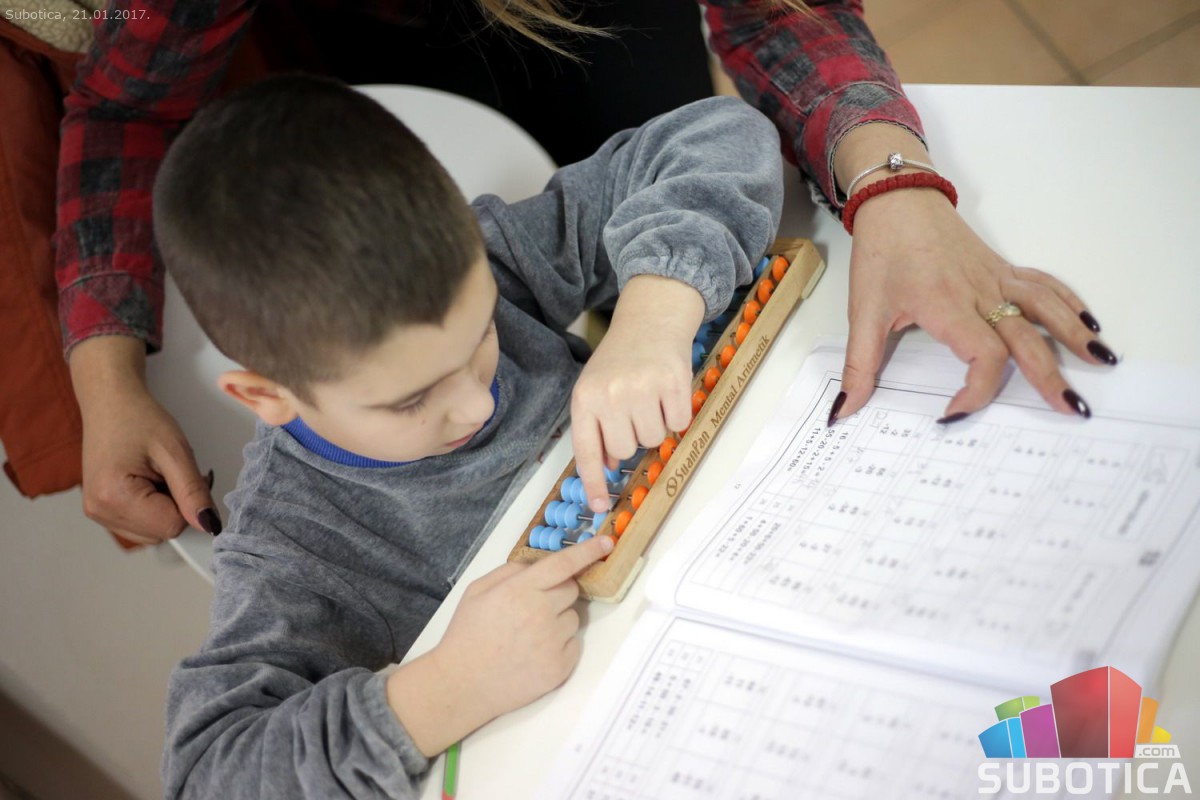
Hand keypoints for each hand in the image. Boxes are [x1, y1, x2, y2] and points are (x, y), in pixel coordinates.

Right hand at [69, 336, 217, 543]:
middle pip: (162, 532)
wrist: (110, 402)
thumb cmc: (138, 418)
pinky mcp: (101, 510)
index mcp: (113, 497)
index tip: (184, 476)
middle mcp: (99, 511)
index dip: (189, 504)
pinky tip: (148, 482)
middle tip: (170, 472)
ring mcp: (98, 513)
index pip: (172, 526)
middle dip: (178, 506)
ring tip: (157, 474)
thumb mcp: (175, 451)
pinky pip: (141, 524)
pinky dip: (153, 508)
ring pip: (154, 531)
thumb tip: (210, 525)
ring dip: (166, 507)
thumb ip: (193, 492)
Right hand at [388, 535, 613, 755]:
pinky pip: (574, 645)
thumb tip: (540, 564)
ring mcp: (552, 642)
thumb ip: (511, 571)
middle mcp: (540, 613)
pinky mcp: (560, 667)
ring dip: (558, 621)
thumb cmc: (468, 635)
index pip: (563, 564)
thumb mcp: (477, 590)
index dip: (587, 551)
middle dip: (558, 593)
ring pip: (573, 618)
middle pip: (572, 589)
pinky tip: (534, 653)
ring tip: (528, 636)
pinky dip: (560, 646)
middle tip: (533, 608)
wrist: (462, 684)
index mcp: (519, 590)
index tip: (605, 543)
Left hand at [571, 275, 703, 512]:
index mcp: (585, 399)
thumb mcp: (595, 389)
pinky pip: (678, 424)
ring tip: (650, 397)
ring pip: (654, 440)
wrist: (649, 319)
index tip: (600, 506)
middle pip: (626, 450)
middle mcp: (610, 395)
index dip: (594, 483)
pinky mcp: (672, 382)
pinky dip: (677, 414)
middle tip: (635, 410)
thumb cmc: (620, 360)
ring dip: (656, 424)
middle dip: (634, 437)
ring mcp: (641, 388)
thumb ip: (596, 427)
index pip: (587, 451)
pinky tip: (668, 392)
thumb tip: (607, 465)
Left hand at [836, 188, 1116, 422]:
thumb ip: (858, 366)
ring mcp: (995, 278)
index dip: (976, 390)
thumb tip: (843, 410)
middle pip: (1025, 339)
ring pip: (1044, 308)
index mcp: (947, 305)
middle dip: (1051, 377)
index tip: (954, 412)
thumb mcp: (862, 312)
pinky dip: (1067, 302)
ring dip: (1074, 336)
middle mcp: (979, 292)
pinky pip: (1041, 285)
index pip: (981, 355)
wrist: (894, 199)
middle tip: (1072, 409)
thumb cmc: (881, 252)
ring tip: (1102, 362)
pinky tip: (1087, 321)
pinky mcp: (1000, 268)